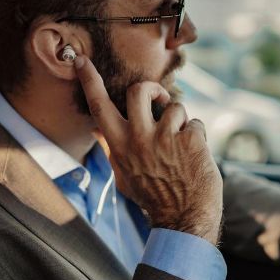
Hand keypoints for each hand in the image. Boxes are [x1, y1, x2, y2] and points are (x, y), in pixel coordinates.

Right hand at [74, 55, 222, 245]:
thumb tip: (97, 130)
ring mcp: (166, 138)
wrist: (184, 219)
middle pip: (139, 91)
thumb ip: (113, 149)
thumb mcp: (124, 175)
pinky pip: (195, 123)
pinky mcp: (191, 139)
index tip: (82, 60)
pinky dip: (198, 137)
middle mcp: (139, 138)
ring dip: (181, 121)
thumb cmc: (153, 196)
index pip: (99, 106)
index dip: (90, 80)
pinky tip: (195, 156)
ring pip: (175, 106)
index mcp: (120, 145)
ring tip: (182, 144)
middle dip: (153, 88)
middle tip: (161, 99)